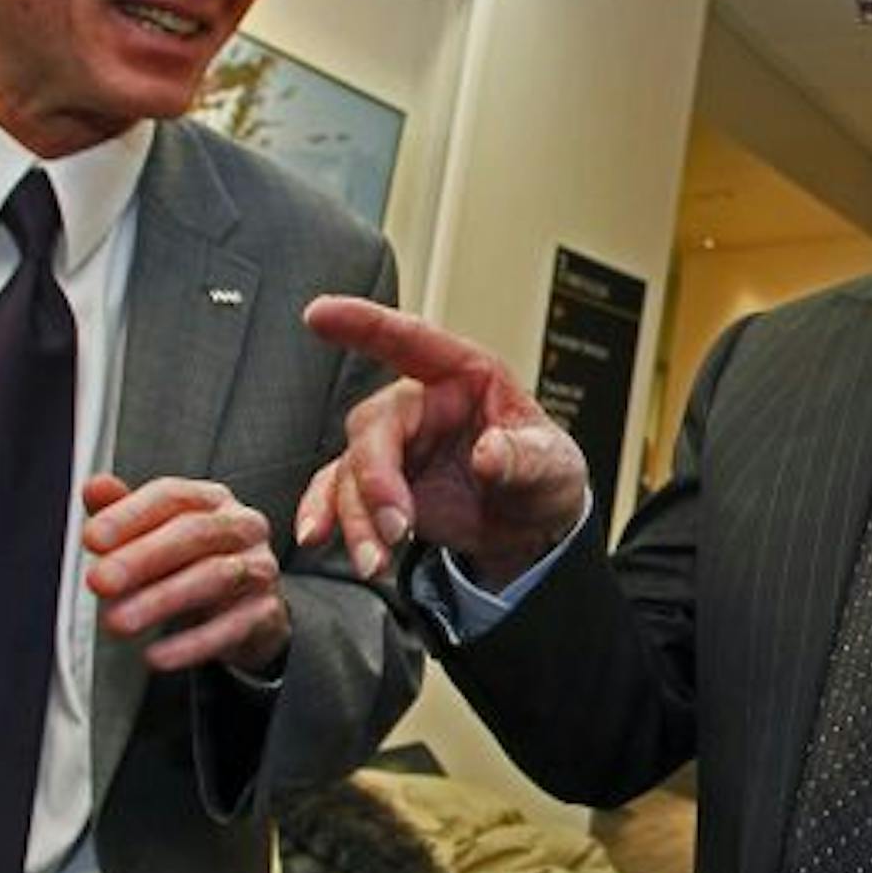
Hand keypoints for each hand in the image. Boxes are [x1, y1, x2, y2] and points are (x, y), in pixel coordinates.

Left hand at [82, 474, 289, 672]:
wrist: (249, 607)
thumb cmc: (194, 562)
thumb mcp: (158, 533)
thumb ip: (123, 510)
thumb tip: (95, 487)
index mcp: (211, 500)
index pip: (172, 497)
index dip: (130, 516)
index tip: (93, 538)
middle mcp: (241, 528)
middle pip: (196, 533)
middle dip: (143, 557)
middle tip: (100, 580)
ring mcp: (259, 569)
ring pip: (215, 577)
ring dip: (161, 600)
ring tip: (118, 621)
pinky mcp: (266, 612)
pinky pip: (231, 627)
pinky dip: (192, 644)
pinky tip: (156, 655)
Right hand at [300, 297, 587, 588]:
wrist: (533, 527)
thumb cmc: (545, 475)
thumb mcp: (552, 464)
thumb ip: (524, 458)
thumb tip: (490, 455)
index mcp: (465, 376)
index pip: (413, 341)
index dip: (366, 324)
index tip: (321, 313)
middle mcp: (422, 404)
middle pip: (374, 427)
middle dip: (376, 481)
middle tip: (398, 527)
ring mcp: (397, 446)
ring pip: (352, 469)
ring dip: (357, 517)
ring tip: (376, 559)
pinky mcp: (380, 484)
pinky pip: (337, 492)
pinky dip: (325, 513)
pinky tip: (319, 536)